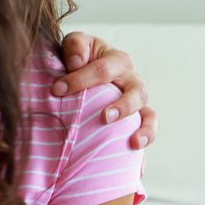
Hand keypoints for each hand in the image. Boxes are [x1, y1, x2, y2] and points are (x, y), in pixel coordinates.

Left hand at [57, 31, 157, 149]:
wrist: (84, 69)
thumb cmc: (79, 57)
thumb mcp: (75, 44)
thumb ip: (75, 46)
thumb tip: (76, 63)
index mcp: (117, 60)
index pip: (103, 69)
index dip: (80, 79)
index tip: (57, 90)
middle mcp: (132, 81)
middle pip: (135, 92)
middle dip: (123, 106)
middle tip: (105, 117)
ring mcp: (136, 101)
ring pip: (147, 113)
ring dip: (143, 128)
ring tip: (132, 142)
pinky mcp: (136, 119)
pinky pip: (147, 130)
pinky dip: (145, 143)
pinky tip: (137, 160)